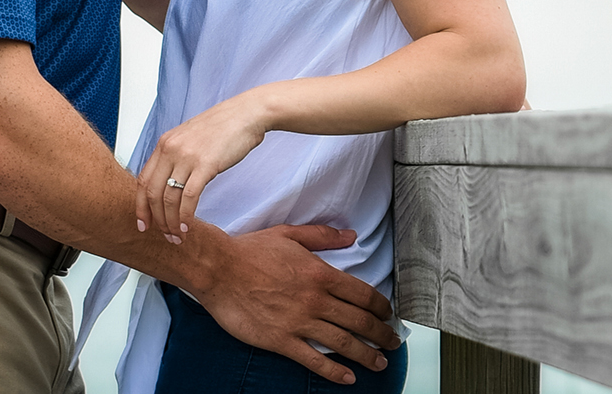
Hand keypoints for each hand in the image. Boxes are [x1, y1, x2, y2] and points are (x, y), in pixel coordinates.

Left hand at [137, 89, 268, 241]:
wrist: (247, 114)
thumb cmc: (224, 126)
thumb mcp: (190, 137)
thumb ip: (177, 155)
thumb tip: (170, 181)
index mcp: (165, 143)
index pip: (143, 181)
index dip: (141, 206)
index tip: (144, 223)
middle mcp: (171, 149)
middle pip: (153, 193)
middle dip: (156, 219)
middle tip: (164, 235)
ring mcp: (187, 157)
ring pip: (169, 198)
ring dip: (171, 222)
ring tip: (177, 235)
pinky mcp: (205, 165)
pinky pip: (189, 197)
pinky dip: (186, 216)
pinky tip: (188, 226)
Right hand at [197, 224, 399, 384]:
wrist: (219, 269)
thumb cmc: (251, 251)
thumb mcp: (290, 234)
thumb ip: (323, 236)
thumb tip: (351, 236)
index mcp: (320, 274)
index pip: (363, 294)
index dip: (381, 307)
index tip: (389, 314)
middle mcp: (315, 300)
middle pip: (359, 321)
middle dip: (382, 334)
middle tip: (393, 343)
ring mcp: (299, 322)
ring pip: (343, 343)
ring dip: (366, 355)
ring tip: (380, 363)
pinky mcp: (281, 340)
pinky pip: (314, 360)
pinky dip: (334, 371)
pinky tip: (348, 378)